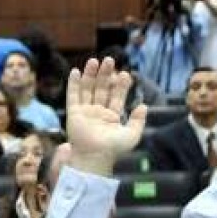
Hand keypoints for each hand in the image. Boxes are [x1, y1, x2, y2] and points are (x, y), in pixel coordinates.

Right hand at [65, 57, 145, 176]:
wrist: (95, 157)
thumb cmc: (113, 149)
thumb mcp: (132, 135)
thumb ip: (138, 120)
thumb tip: (143, 105)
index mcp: (111, 117)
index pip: (116, 96)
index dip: (121, 85)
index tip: (125, 74)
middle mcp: (97, 112)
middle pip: (101, 89)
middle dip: (106, 75)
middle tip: (110, 60)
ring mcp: (85, 112)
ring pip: (87, 89)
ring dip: (90, 75)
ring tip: (94, 61)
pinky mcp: (73, 113)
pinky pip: (73, 96)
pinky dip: (73, 84)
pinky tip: (75, 71)